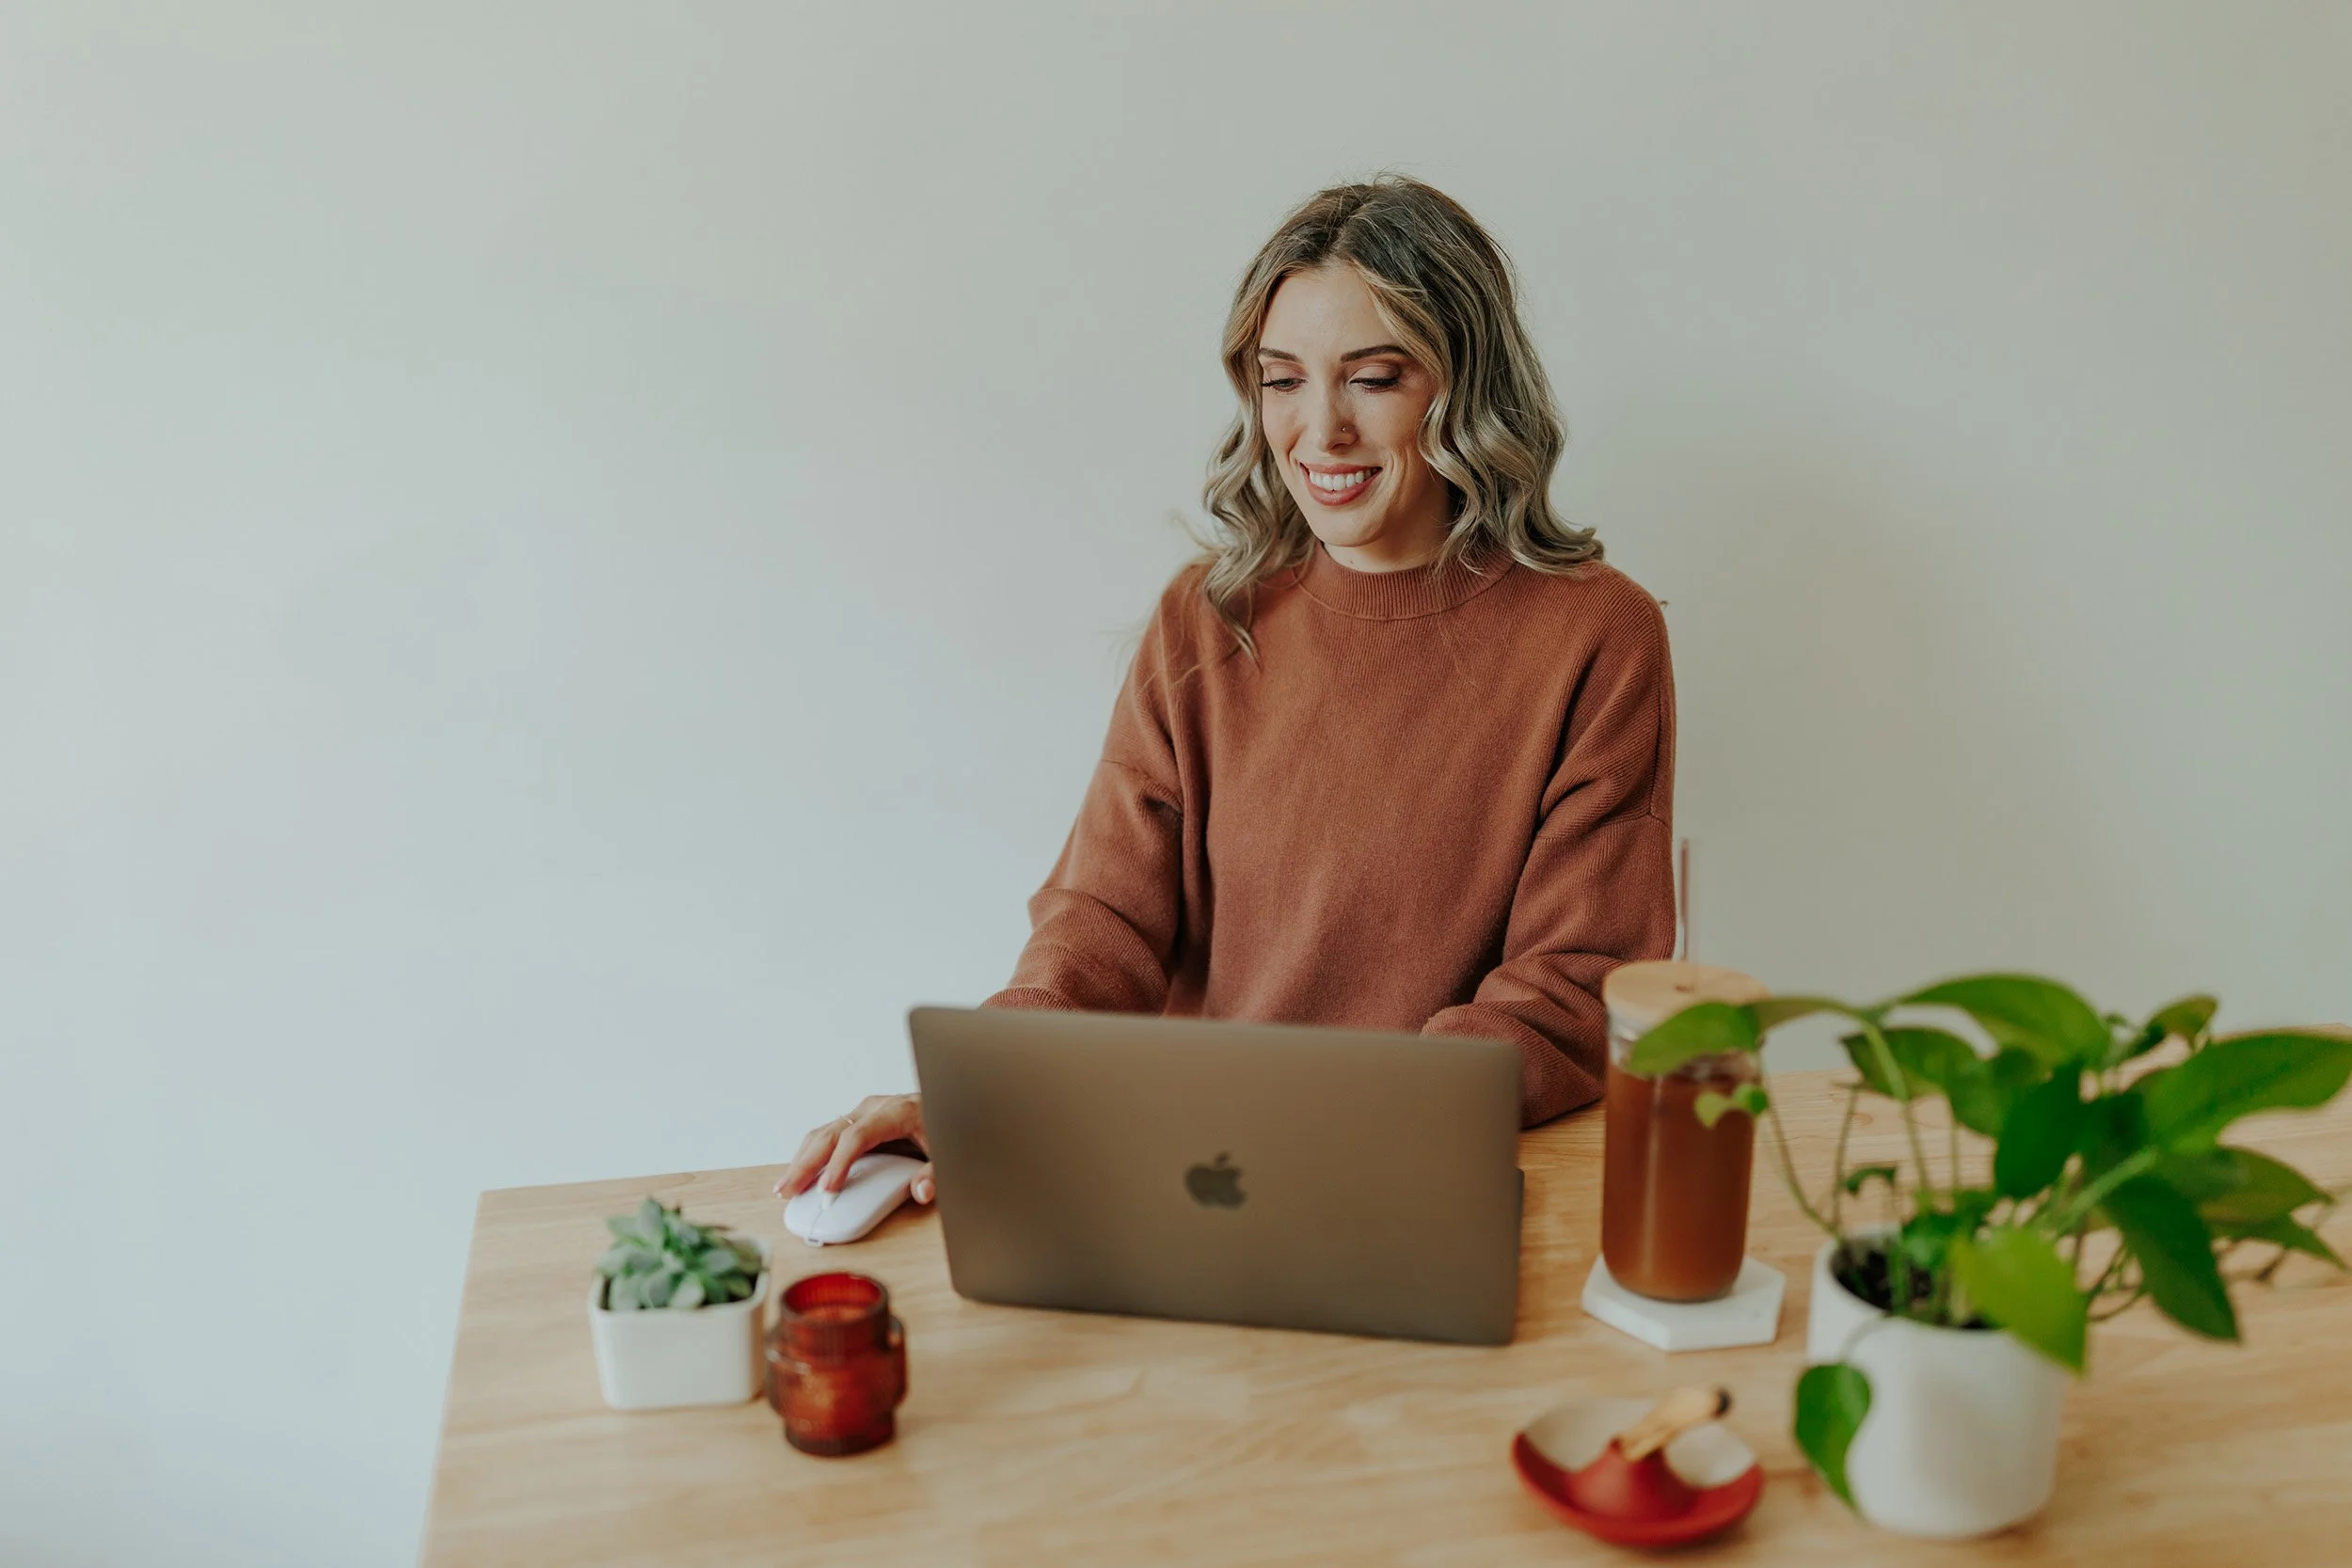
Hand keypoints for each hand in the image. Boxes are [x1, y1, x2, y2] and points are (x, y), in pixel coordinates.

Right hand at [772, 1093, 933, 1205]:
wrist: (951, 1103)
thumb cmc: (947, 1127)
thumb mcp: (948, 1152)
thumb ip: (936, 1173)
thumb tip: (922, 1191)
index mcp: (896, 1111)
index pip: (858, 1136)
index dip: (840, 1163)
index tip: (827, 1189)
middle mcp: (874, 1107)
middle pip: (832, 1133)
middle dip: (807, 1164)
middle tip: (787, 1191)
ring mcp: (863, 1112)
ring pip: (824, 1132)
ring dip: (802, 1159)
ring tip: (784, 1187)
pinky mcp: (858, 1120)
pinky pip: (829, 1135)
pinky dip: (810, 1154)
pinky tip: (799, 1173)